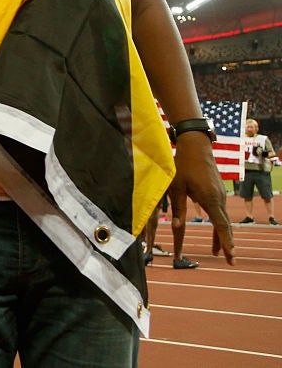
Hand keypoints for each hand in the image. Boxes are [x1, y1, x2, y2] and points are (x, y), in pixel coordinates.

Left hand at [169, 131, 234, 262]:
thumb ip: (177, 207)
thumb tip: (176, 227)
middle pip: (226, 225)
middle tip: (231, 261)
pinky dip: (219, 224)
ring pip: (223, 219)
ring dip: (222, 235)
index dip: (225, 241)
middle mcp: (219, 198)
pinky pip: (220, 212)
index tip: (231, 255)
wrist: (196, 146)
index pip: (221, 225)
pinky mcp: (218, 191)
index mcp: (210, 199)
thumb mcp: (176, 186)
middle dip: (228, 244)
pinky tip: (215, 231)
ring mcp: (221, 195)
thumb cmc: (183, 165)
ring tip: (219, 252)